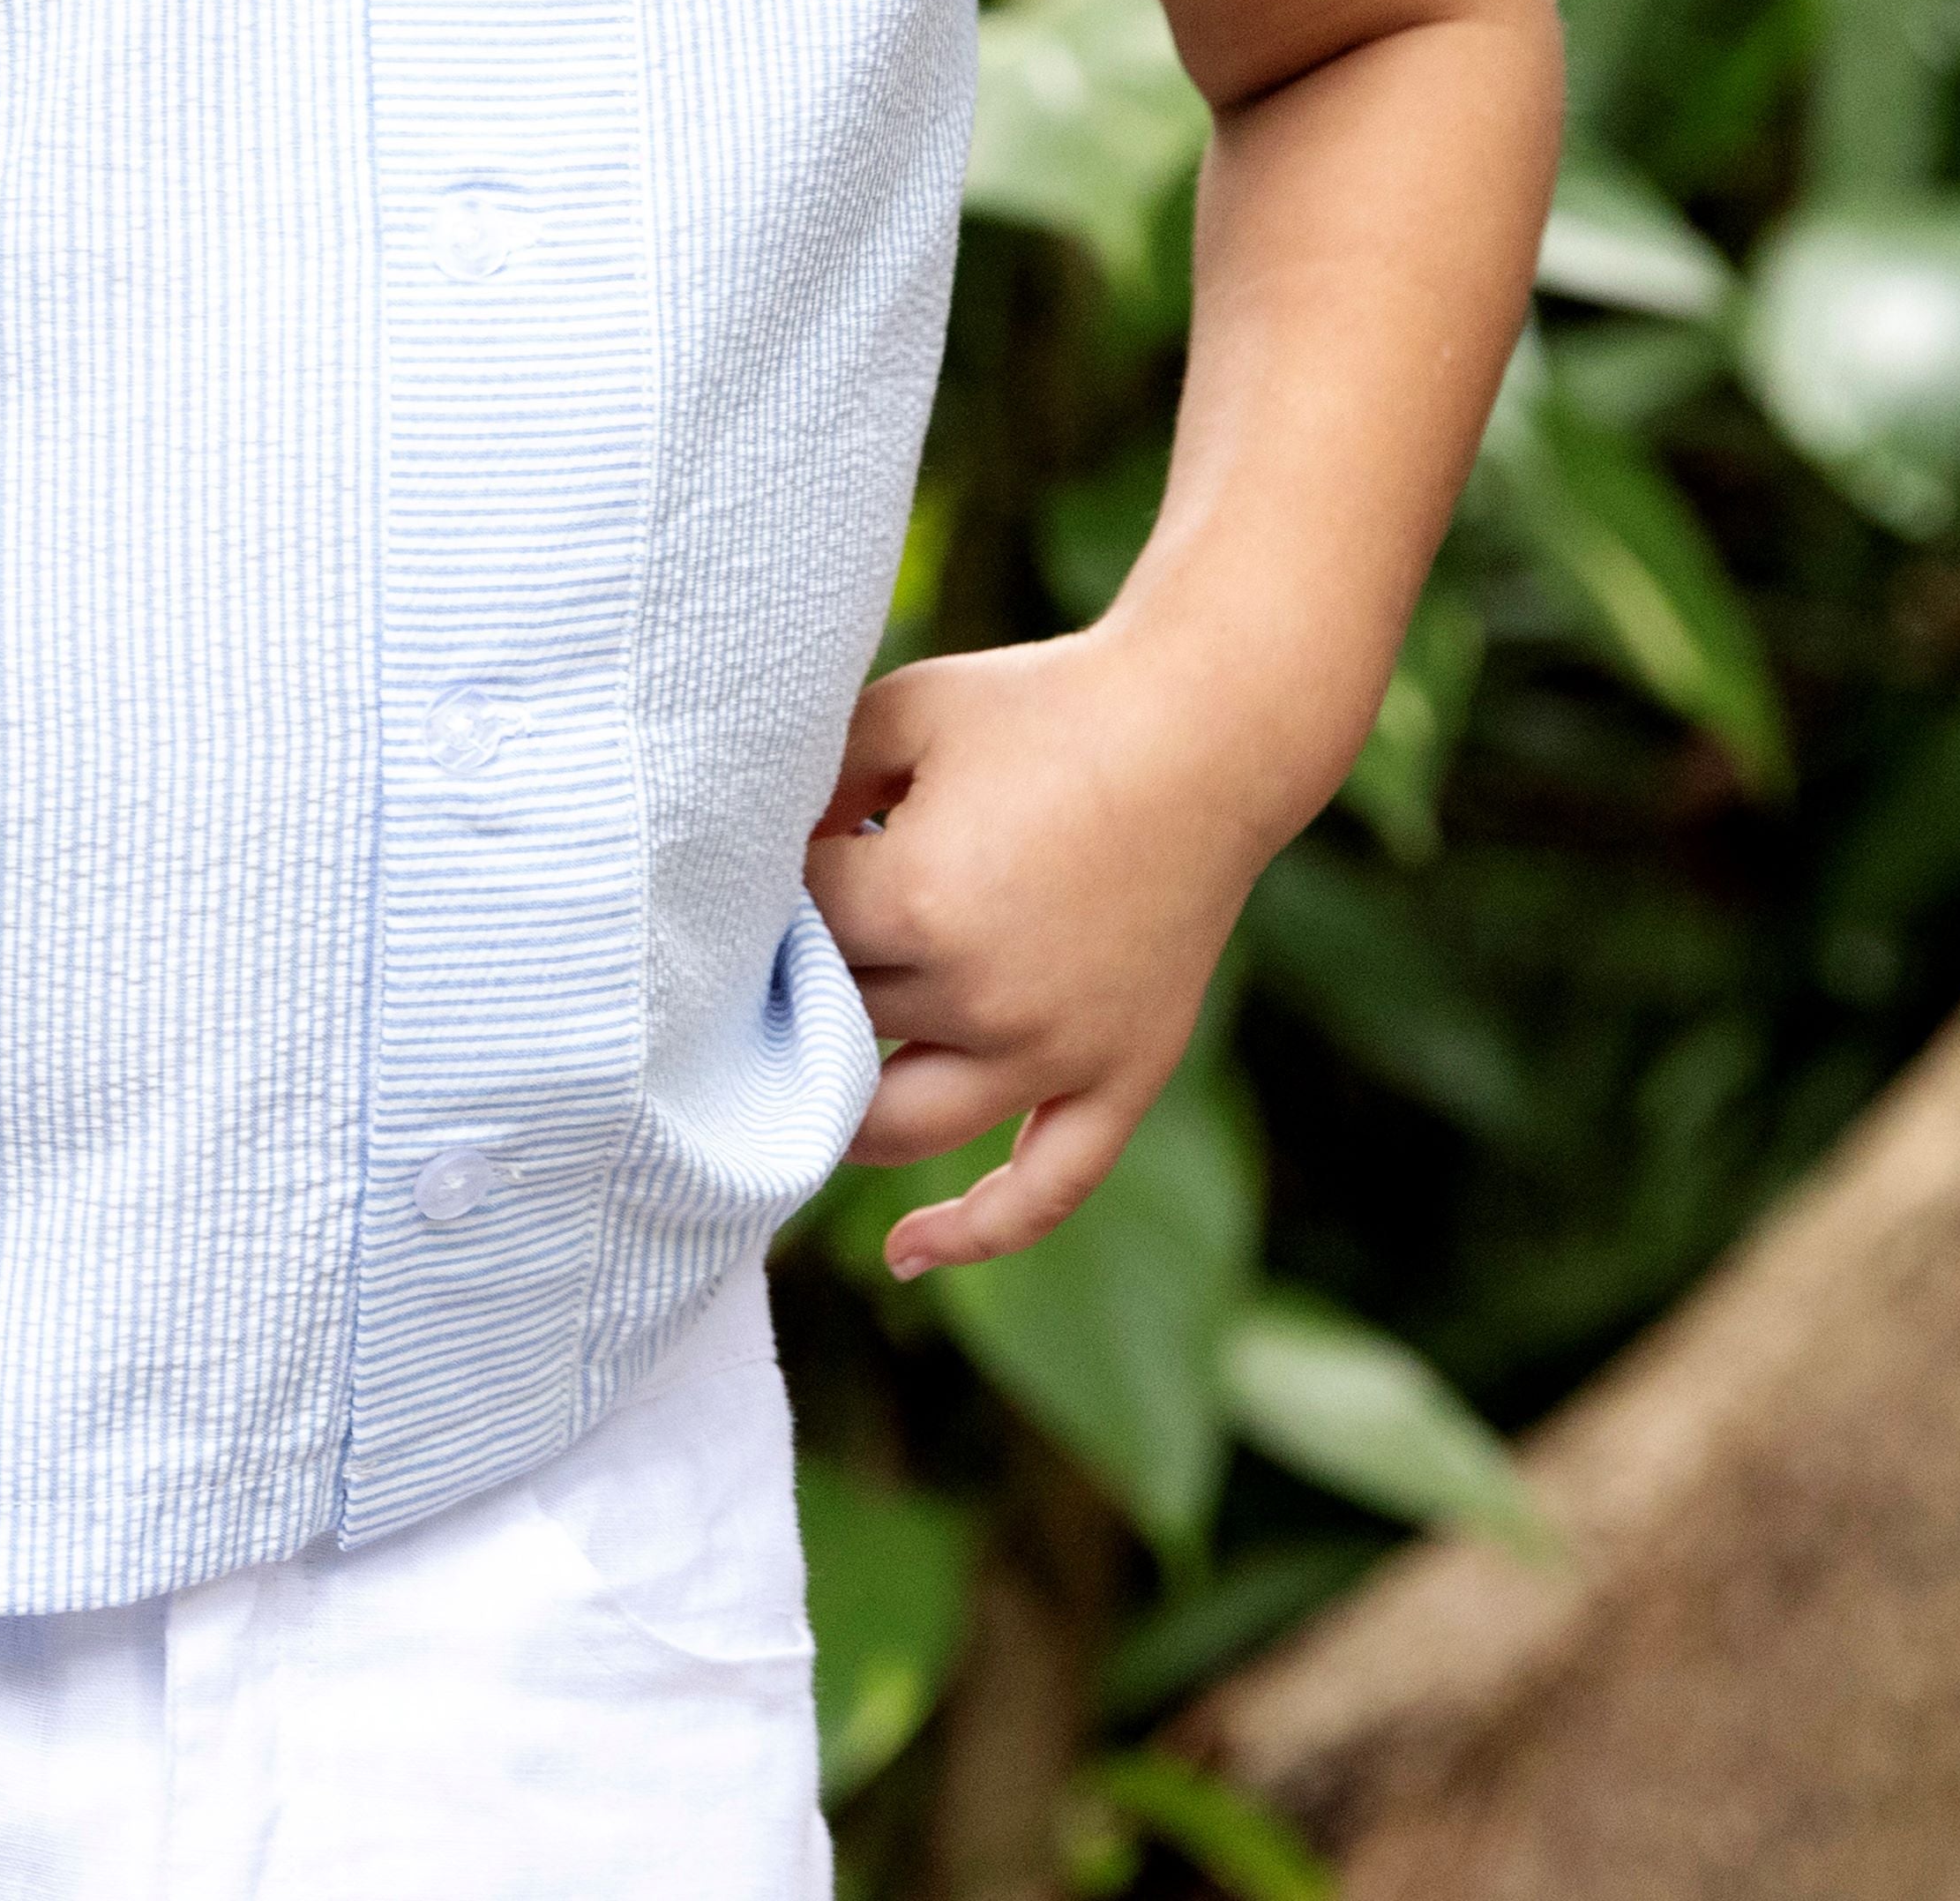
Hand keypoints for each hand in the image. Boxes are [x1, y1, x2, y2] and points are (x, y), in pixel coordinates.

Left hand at [804, 625, 1285, 1282]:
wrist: (1207, 728)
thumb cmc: (1045, 707)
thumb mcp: (907, 713)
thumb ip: (818, 783)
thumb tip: (752, 856)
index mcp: (919, 900)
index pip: (795, 932)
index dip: (767, 899)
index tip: (763, 871)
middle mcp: (981, 995)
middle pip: (837, 1025)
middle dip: (797, 990)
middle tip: (765, 967)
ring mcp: (1055, 1050)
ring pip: (902, 1124)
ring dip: (838, 1112)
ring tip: (795, 1095)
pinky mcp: (1120, 1075)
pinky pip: (1044, 1189)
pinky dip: (973, 1232)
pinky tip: (905, 1251)